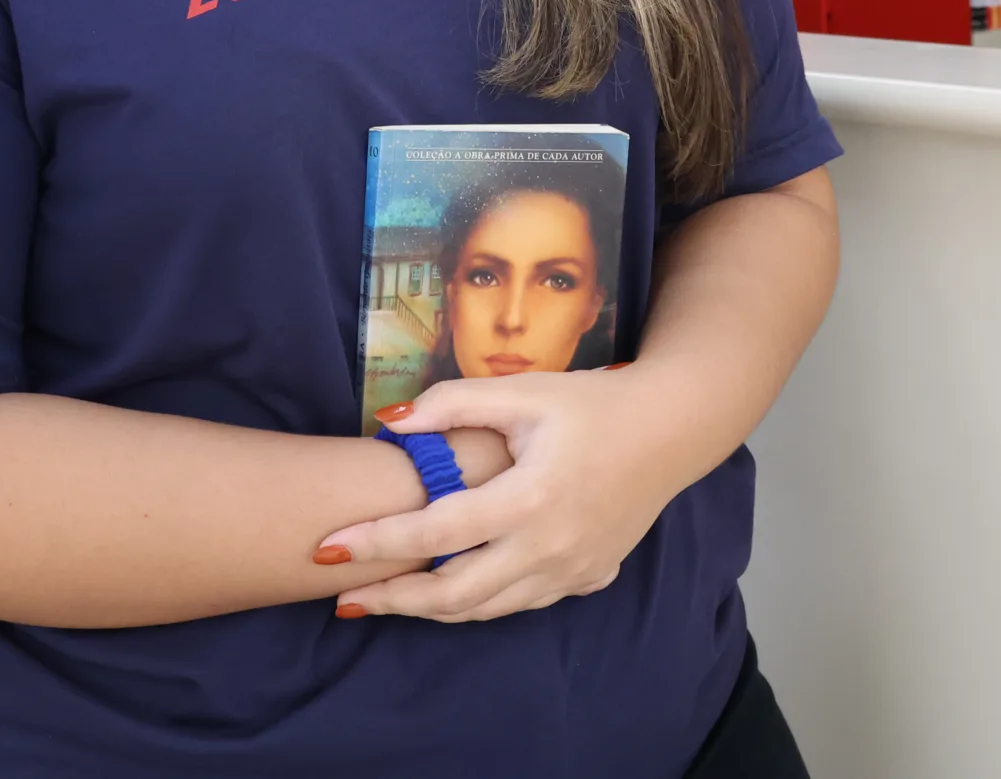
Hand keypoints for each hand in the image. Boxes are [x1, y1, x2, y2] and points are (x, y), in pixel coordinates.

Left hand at [317, 366, 695, 621]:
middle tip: (344, 596)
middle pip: (455, 594)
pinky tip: (447, 589)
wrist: (671, 429)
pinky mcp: (585, 579)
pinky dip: (476, 602)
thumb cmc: (594, 403)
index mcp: (532, 497)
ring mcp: (570, 571)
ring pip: (485, 609)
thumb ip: (455, 401)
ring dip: (428, 608)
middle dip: (393, 599)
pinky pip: (518, 603)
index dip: (379, 540)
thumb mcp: (525, 391)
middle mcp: (550, 546)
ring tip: (382, 599)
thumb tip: (388, 424)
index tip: (329, 544)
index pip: (438, 529)